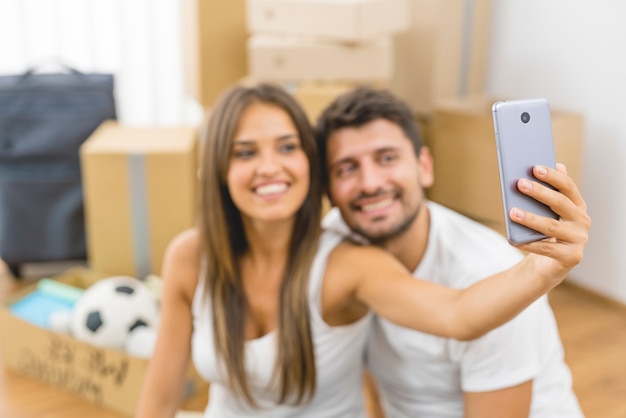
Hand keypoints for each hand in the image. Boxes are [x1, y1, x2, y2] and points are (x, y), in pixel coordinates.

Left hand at [509, 163, 590, 285]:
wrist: (548, 265)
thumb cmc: (545, 233)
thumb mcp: (546, 213)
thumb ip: (547, 193)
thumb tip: (547, 169)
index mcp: (577, 206)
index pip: (568, 186)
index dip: (553, 176)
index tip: (535, 168)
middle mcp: (582, 221)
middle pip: (560, 203)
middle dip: (539, 192)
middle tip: (520, 183)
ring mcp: (579, 239)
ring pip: (551, 226)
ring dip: (530, 218)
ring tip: (512, 212)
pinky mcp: (571, 257)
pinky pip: (546, 248)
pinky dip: (528, 244)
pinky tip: (513, 239)